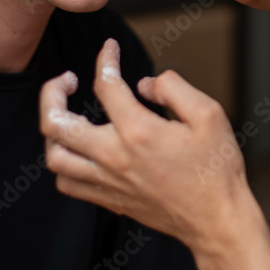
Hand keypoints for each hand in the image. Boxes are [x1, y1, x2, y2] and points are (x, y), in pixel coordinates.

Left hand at [38, 38, 258, 252]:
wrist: (217, 220)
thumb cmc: (216, 168)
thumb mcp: (209, 114)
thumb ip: (174, 88)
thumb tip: (145, 83)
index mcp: (139, 131)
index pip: (106, 85)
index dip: (106, 59)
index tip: (110, 49)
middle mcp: (115, 157)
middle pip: (56, 122)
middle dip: (53, 92)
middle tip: (66, 80)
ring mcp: (109, 181)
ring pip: (54, 156)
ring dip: (52, 130)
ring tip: (65, 114)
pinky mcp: (110, 199)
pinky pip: (67, 182)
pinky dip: (63, 162)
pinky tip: (77, 149)